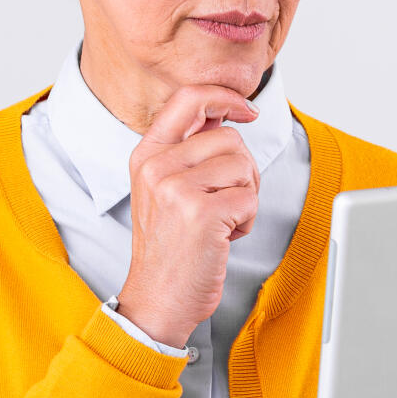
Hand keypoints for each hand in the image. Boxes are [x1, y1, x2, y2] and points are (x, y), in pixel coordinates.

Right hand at [114, 83, 261, 346]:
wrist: (157, 299)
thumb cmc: (170, 247)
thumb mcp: (164, 190)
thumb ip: (188, 151)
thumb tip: (225, 115)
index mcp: (147, 156)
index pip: (189, 99)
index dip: (225, 98)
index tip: (247, 111)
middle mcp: (157, 168)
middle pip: (229, 138)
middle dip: (242, 171)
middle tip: (226, 201)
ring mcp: (177, 190)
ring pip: (243, 167)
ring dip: (245, 197)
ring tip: (221, 221)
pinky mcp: (201, 214)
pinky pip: (249, 198)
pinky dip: (246, 221)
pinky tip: (224, 237)